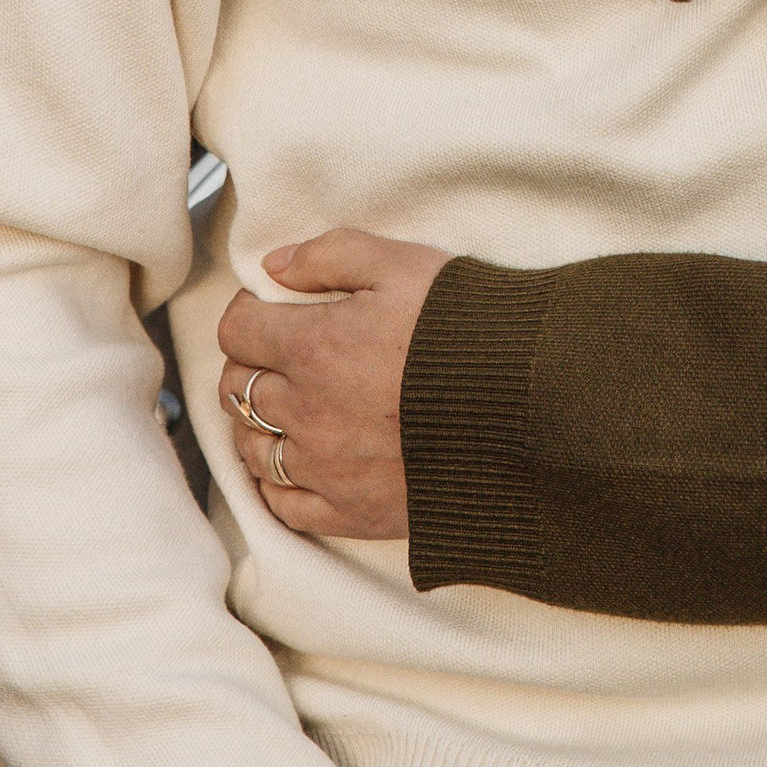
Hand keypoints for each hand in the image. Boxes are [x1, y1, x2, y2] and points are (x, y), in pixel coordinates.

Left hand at [217, 233, 453, 542]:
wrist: (529, 408)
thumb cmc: (472, 330)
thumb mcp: (406, 265)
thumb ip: (333, 254)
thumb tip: (276, 266)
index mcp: (314, 346)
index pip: (238, 330)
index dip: (250, 313)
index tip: (272, 311)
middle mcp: (307, 411)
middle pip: (239, 389)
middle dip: (252, 366)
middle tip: (282, 356)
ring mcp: (325, 467)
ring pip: (252, 447)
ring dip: (259, 424)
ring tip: (290, 408)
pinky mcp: (350, 511)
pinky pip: (282, 503)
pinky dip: (277, 482)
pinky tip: (296, 463)